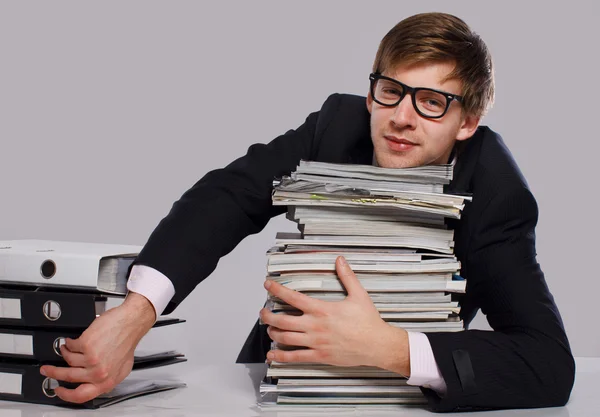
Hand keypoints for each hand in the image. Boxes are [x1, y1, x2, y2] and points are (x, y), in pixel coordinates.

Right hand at [40, 292, 155, 402]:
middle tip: (47, 370)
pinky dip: (69, 343)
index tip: (58, 390)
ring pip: (68, 360)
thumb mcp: (122, 367)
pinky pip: (70, 347)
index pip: (81, 396)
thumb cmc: (127, 340)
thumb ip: (107, 378)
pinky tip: (74, 340)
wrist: (131, 322)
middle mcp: (99, 373)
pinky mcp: (87, 345)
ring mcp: (92, 360)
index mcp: (107, 381)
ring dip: (65, 353)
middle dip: (53, 373)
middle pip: (68, 378)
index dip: (65, 395)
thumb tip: (94, 384)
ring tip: (68, 348)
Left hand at [261, 256, 409, 374]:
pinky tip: (273, 355)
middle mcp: (315, 326)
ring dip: (272, 333)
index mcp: (321, 309)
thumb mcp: (358, 295)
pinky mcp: (319, 355)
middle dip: (268, 315)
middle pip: (282, 320)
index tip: (268, 285)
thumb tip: (340, 260)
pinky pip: (295, 357)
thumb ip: (347, 276)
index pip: (293, 297)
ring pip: (285, 338)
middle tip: (263, 312)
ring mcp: (316, 342)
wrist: (377, 344)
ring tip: (268, 329)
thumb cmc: (368, 322)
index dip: (277, 290)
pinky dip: (281, 357)